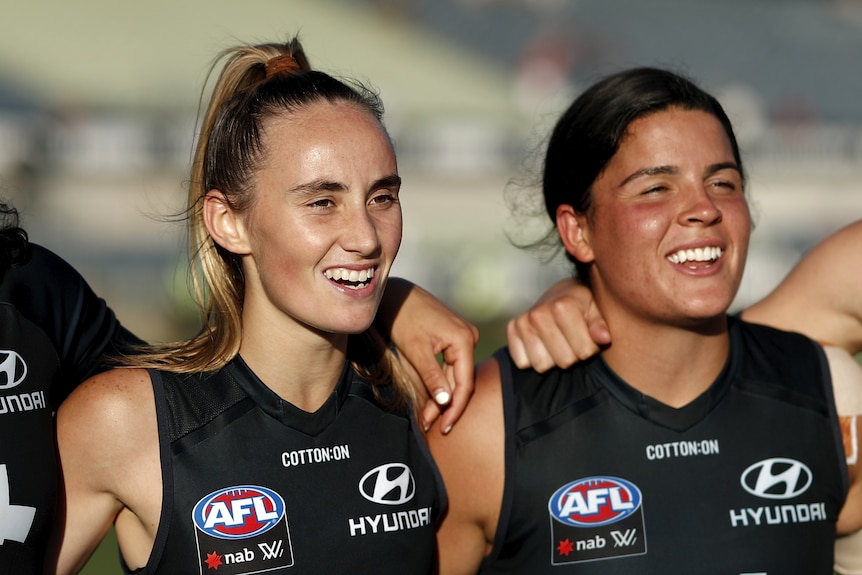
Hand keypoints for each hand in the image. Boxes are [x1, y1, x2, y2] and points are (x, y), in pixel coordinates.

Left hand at [377, 278, 478, 432]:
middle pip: (461, 381)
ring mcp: (463, 336)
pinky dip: (440, 382)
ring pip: (456, 375)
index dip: (454, 408)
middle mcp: (469, 337)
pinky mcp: (453, 337)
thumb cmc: (403, 318)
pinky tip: (431, 397)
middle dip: (445, 405)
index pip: (464, 383)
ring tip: (427, 416)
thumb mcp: (415, 350)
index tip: (443, 427)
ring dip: (442, 395)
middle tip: (429, 425)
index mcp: (464, 339)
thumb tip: (444, 402)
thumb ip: (431, 376)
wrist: (395, 294)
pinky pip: (451, 365)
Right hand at [507, 277, 609, 371]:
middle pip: (564, 362)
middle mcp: (539, 314)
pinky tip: (542, 345)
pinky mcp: (511, 329)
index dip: (591, 349)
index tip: (588, 338)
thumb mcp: (595, 309)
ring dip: (552, 360)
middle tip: (572, 342)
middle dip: (573, 356)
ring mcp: (523, 322)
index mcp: (563, 306)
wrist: (559, 294)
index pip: (584, 352)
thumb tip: (604, 338)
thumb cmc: (581, 305)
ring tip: (558, 344)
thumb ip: (600, 325)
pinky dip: (533, 359)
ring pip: (541, 365)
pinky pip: (522, 363)